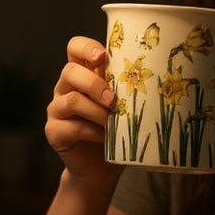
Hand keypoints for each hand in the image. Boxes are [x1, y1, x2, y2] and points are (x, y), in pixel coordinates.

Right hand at [45, 36, 115, 182]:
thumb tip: (160, 74)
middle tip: (113, 99)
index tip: (102, 55)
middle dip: (94, 84)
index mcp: (82, 73)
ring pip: (71, 100)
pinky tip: (106, 138)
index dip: (86, 47)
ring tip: (112, 120)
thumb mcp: (124, 104)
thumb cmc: (117, 130)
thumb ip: (128, 87)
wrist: (101, 167)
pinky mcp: (53, 131)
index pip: (75, 48)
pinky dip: (92, 131)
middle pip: (70, 71)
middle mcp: (65, 87)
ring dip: (96, 110)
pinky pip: (71, 127)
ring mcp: (57, 109)